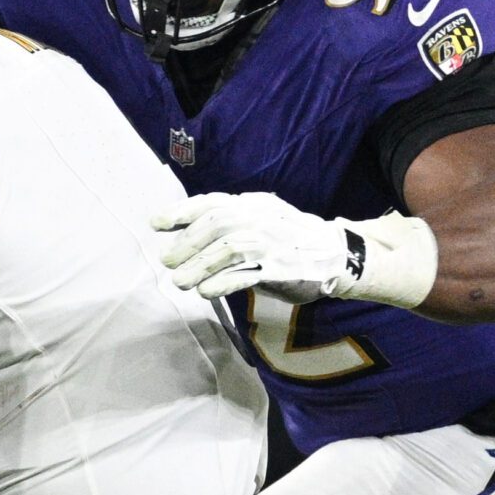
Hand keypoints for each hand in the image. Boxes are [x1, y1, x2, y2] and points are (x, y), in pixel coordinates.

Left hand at [154, 193, 352, 302]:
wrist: (336, 254)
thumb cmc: (292, 239)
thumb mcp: (261, 219)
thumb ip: (230, 223)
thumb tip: (187, 233)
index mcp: (253, 204)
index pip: (211, 203)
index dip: (181, 212)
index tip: (157, 224)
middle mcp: (260, 218)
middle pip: (215, 225)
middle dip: (186, 244)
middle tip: (168, 261)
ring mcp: (270, 242)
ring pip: (226, 249)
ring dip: (197, 266)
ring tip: (180, 281)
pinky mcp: (278, 268)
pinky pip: (244, 274)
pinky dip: (221, 282)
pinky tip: (205, 291)